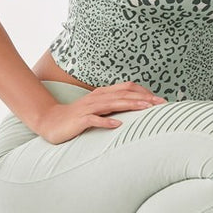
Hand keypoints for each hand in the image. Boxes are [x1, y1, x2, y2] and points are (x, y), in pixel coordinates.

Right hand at [36, 81, 167, 143]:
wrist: (50, 122)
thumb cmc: (78, 118)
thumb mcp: (99, 109)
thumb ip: (115, 106)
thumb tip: (136, 109)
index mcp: (103, 94)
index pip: (127, 88)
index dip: (144, 92)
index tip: (160, 100)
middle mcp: (97, 98)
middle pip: (124, 94)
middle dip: (144, 98)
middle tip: (161, 103)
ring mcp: (88, 108)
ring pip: (112, 104)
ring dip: (130, 105)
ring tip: (146, 108)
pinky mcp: (80, 120)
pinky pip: (94, 119)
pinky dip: (106, 121)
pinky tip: (118, 125)